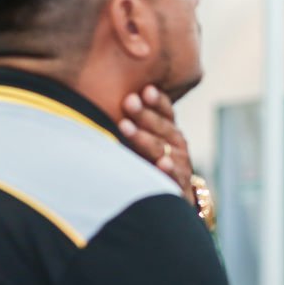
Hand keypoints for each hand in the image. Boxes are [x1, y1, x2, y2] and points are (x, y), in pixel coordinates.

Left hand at [118, 85, 193, 200]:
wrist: (179, 194)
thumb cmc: (154, 162)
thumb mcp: (150, 141)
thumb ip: (136, 123)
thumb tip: (104, 98)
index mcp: (170, 129)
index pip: (165, 111)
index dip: (156, 100)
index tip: (145, 90)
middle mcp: (177, 142)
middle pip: (161, 125)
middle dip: (144, 114)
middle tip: (128, 101)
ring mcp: (179, 162)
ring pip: (161, 148)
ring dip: (144, 137)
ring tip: (126, 126)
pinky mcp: (179, 183)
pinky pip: (174, 175)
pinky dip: (168, 169)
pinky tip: (163, 163)